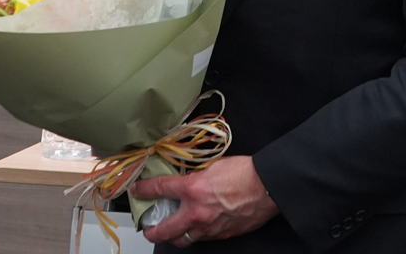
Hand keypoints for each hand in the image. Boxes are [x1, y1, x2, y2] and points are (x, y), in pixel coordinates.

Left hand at [130, 156, 278, 246]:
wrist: (268, 187)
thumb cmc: (245, 172)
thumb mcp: (213, 166)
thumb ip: (195, 176)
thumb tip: (185, 180)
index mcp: (192, 189)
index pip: (159, 189)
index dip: (143, 190)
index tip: (137, 190)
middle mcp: (197, 212)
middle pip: (163, 230)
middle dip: (151, 231)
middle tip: (148, 228)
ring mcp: (209, 227)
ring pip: (182, 240)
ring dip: (174, 237)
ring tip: (171, 231)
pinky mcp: (221, 235)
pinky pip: (202, 239)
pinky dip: (196, 235)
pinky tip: (196, 228)